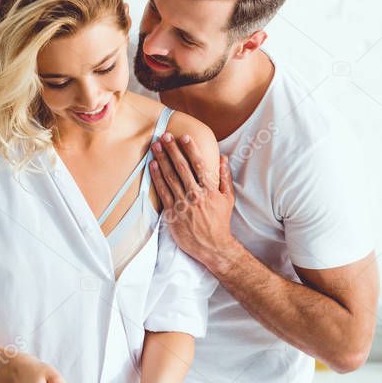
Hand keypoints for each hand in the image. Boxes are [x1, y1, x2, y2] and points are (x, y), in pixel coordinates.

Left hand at [150, 134, 236, 265]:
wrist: (212, 246)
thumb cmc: (220, 222)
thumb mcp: (228, 199)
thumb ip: (225, 177)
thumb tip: (222, 158)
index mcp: (210, 190)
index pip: (199, 164)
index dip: (191, 149)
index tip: (184, 136)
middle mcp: (196, 195)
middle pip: (181, 167)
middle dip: (172, 150)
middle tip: (165, 136)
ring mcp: (183, 204)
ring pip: (170, 177)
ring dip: (162, 160)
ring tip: (156, 146)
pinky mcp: (173, 213)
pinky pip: (163, 191)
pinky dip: (157, 177)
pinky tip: (153, 166)